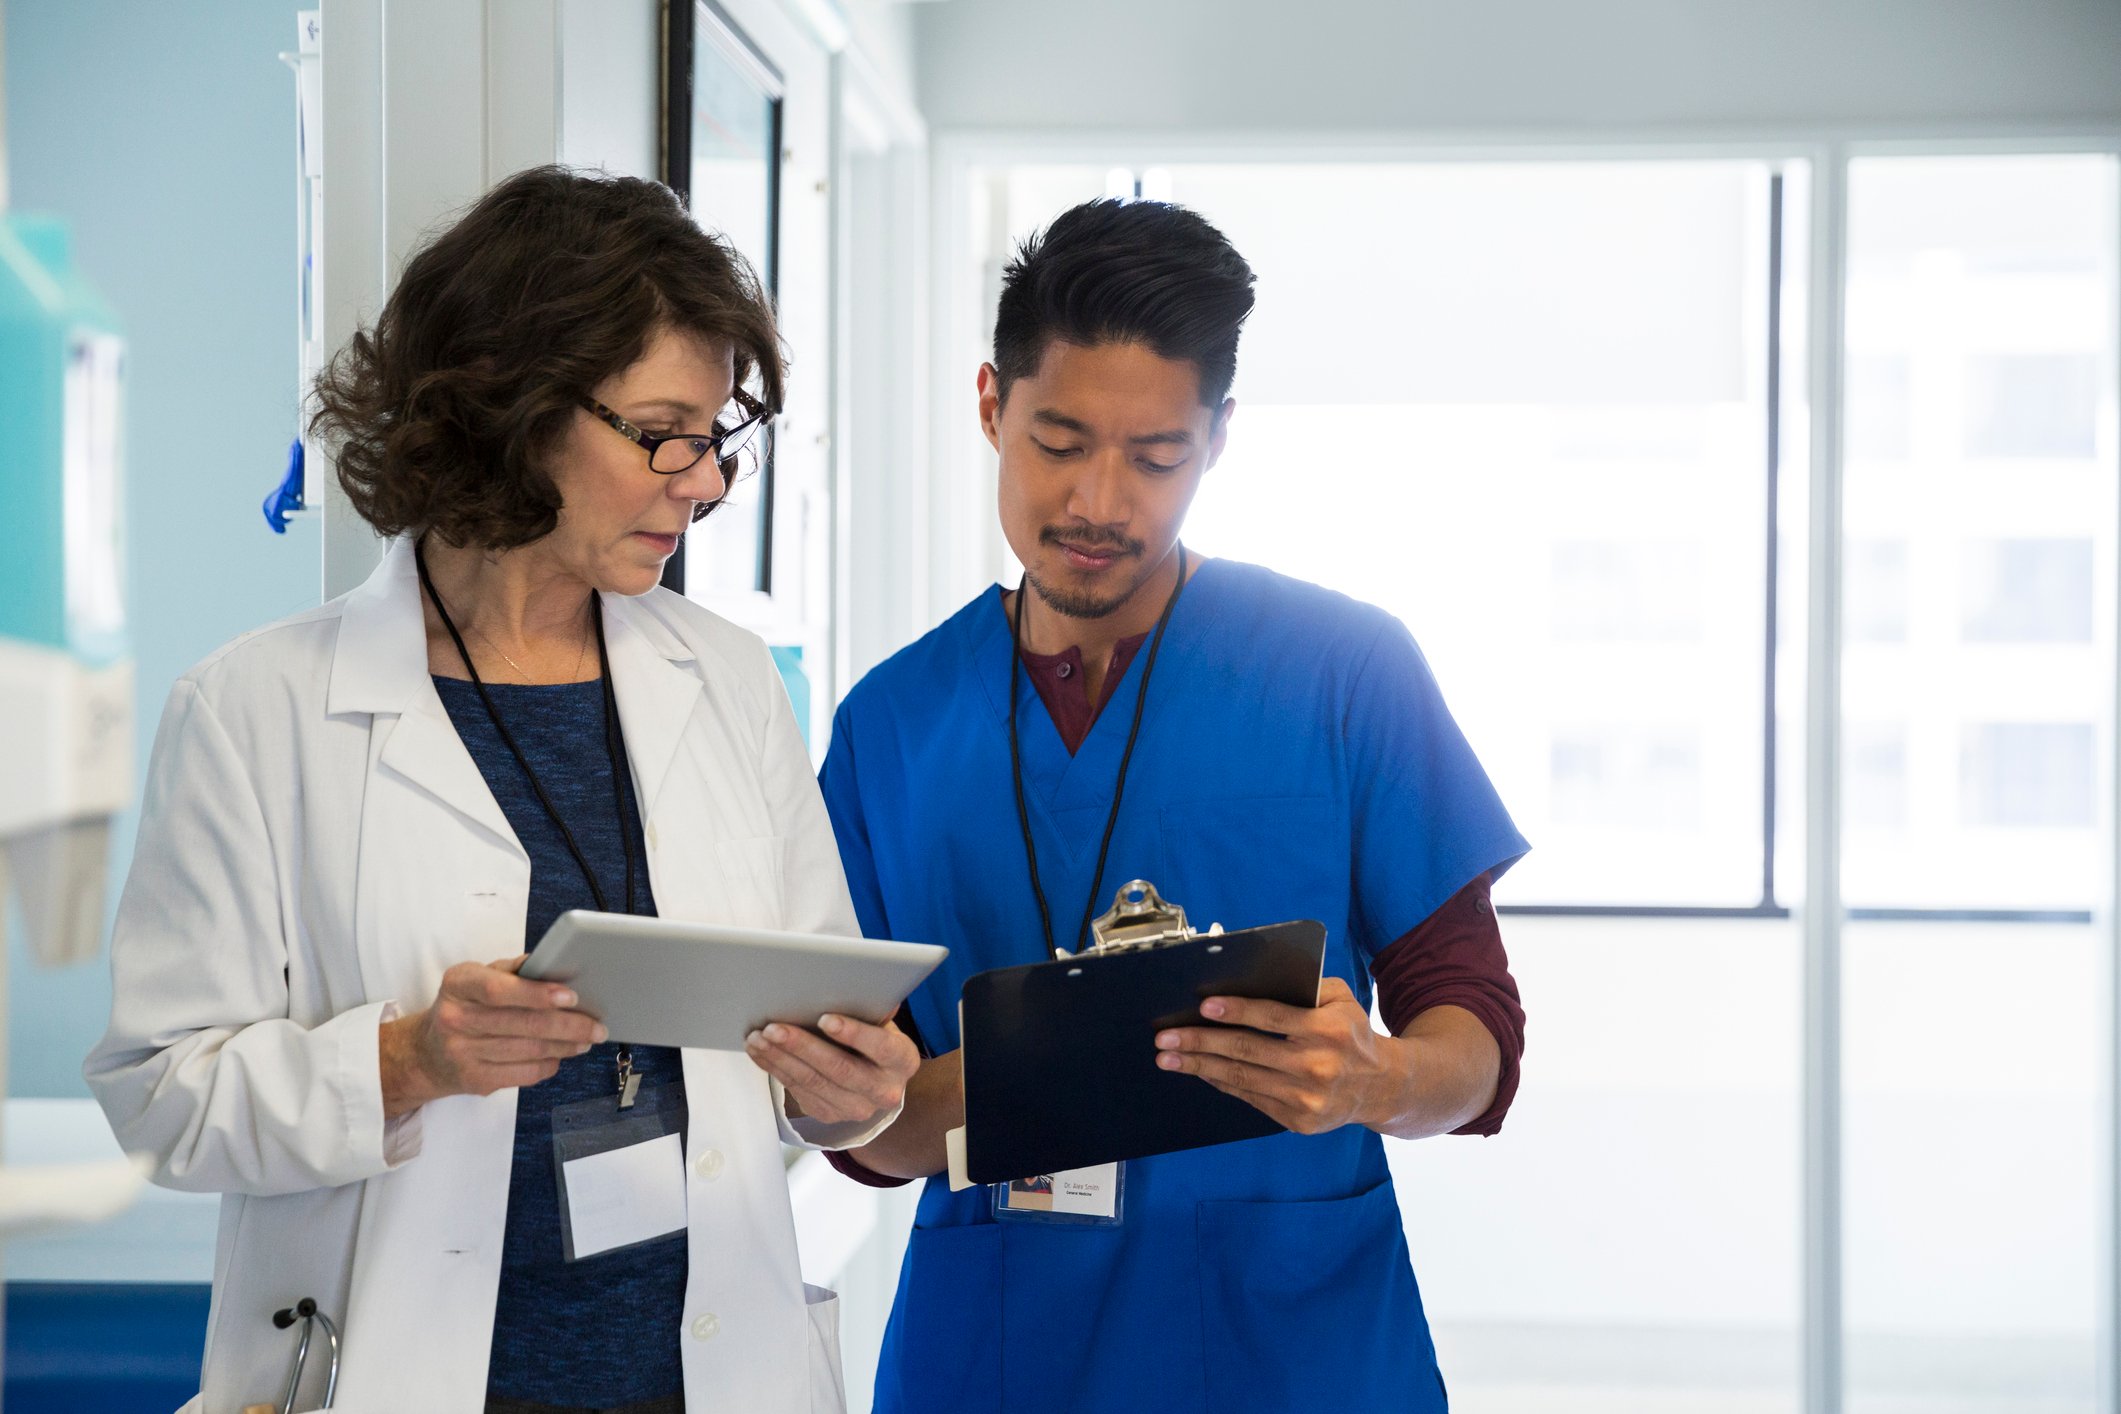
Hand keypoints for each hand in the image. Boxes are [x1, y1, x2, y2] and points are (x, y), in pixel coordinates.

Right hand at [380, 955, 605, 1117]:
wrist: (425, 1054)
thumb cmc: (464, 1006)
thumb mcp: (477, 977)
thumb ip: (513, 970)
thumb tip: (554, 964)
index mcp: (459, 984)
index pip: (499, 989)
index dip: (537, 994)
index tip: (571, 996)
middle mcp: (455, 1018)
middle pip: (523, 1024)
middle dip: (568, 1025)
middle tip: (596, 1026)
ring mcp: (462, 1053)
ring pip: (528, 1051)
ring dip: (565, 1046)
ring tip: (587, 1040)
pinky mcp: (473, 1080)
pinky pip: (523, 1074)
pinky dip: (549, 1064)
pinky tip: (560, 1055)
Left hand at [745, 1015, 920, 1128]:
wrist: (875, 1078)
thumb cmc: (874, 1037)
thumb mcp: (880, 1021)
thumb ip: (869, 1006)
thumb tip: (847, 982)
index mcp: (903, 1060)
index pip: (882, 1047)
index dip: (854, 1033)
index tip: (825, 1018)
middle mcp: (884, 1090)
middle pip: (840, 1069)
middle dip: (803, 1046)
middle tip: (774, 1027)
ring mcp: (856, 1108)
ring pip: (813, 1082)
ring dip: (781, 1058)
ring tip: (758, 1037)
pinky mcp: (829, 1115)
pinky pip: (798, 1091)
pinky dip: (775, 1069)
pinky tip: (760, 1051)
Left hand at [1153, 977, 1400, 1135]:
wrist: (1380, 1087)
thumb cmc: (1352, 1034)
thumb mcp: (1341, 1000)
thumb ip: (1306, 985)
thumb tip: (1254, 975)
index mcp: (1327, 1029)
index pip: (1272, 1018)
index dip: (1236, 1012)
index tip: (1203, 1007)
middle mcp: (1316, 1065)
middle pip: (1247, 1051)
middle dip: (1201, 1042)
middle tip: (1166, 1038)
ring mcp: (1306, 1097)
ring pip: (1242, 1078)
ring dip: (1199, 1067)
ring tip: (1168, 1058)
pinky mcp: (1298, 1120)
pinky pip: (1250, 1098)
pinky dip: (1221, 1083)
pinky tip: (1200, 1071)